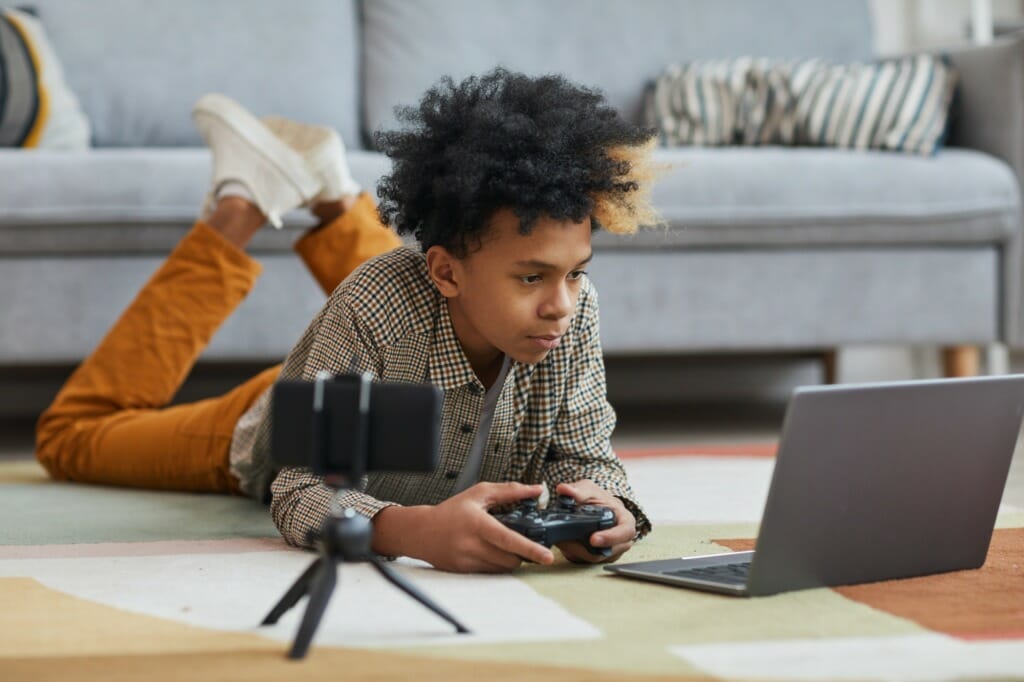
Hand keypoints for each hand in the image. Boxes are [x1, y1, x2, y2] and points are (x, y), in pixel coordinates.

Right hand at [372, 482, 554, 572]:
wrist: (421, 531)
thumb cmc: (452, 510)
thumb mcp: (479, 494)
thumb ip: (510, 491)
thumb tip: (537, 489)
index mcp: (477, 523)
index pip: (508, 539)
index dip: (530, 548)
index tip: (546, 556)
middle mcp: (471, 544)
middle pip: (510, 558)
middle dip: (522, 553)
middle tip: (522, 543)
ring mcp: (467, 560)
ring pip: (502, 568)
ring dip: (510, 559)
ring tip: (503, 546)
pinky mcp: (464, 571)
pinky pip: (490, 572)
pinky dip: (496, 564)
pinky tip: (489, 552)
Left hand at [554, 480, 635, 563]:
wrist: (592, 507)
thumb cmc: (595, 498)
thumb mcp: (588, 489)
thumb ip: (578, 490)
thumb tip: (564, 489)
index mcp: (625, 519)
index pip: (625, 531)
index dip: (611, 537)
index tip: (593, 539)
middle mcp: (622, 537)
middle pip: (610, 550)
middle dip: (588, 549)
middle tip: (569, 543)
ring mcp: (613, 549)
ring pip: (597, 558)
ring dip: (578, 552)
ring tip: (563, 542)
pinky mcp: (601, 556)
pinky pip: (589, 560)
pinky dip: (576, 554)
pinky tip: (566, 545)